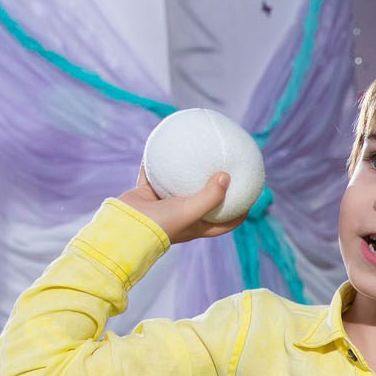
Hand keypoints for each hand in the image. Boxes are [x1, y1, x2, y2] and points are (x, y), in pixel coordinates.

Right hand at [118, 166, 240, 244]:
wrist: (125, 227)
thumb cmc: (162, 224)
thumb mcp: (192, 211)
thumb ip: (211, 196)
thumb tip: (226, 176)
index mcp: (197, 226)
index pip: (226, 223)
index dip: (240, 212)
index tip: (251, 196)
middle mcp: (183, 215)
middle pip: (205, 202)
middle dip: (215, 188)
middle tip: (226, 168)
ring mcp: (164, 205)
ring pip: (179, 186)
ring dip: (187, 173)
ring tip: (197, 154)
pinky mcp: (146, 195)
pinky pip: (153, 175)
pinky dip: (156, 164)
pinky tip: (162, 147)